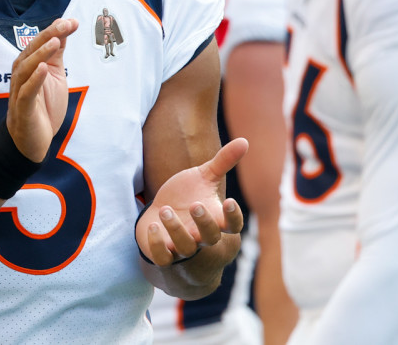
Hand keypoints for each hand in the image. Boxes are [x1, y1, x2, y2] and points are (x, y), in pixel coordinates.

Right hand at [5, 18, 77, 161]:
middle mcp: (22, 74)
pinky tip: (43, 68)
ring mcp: (20, 91)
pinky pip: (26, 92)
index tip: (72, 21)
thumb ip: (56, 55)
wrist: (31, 141)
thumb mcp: (54, 76)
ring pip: (26, 68)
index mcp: (29, 65)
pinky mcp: (23, 108)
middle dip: (48, 36)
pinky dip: (34, 79)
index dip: (55, 30)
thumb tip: (63, 31)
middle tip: (65, 25)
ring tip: (55, 41)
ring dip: (40, 54)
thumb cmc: (42, 107)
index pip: (41, 43)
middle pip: (32, 50)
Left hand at [137, 138, 247, 264]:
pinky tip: (153, 226)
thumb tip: (244, 140)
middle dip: (204, 223)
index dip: (233, 217)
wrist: (160, 216)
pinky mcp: (163, 254)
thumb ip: (223, 162)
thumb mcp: (203, 178)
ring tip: (165, 210)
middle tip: (196, 205)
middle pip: (211, 238)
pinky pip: (163, 257)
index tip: (229, 201)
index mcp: (215, 219)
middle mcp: (202, 236)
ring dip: (176, 230)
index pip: (233, 225)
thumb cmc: (187, 196)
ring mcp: (182, 247)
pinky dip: (158, 244)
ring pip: (185, 247)